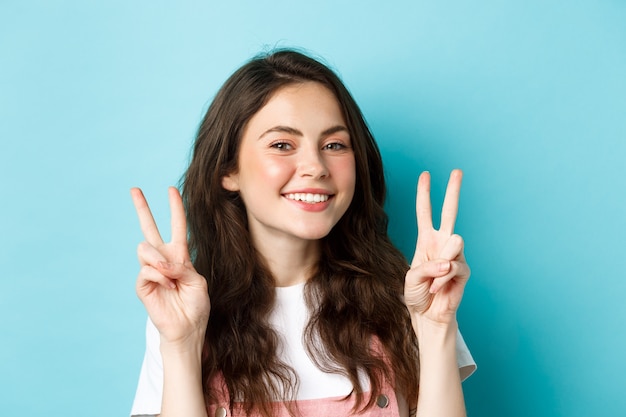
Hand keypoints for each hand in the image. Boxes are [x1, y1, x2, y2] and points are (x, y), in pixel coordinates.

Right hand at [131, 187, 209, 344]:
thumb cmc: (196, 305)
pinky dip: (159, 275)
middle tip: (134, 189)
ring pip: (146, 248)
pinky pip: (147, 269)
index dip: (175, 209)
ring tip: (170, 275)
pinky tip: (167, 285)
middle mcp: (163, 259)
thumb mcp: (197, 281)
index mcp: (179, 255)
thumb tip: (160, 263)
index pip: (176, 227)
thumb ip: (182, 267)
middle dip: (142, 208)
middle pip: (149, 228)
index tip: (171, 190)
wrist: (188, 328)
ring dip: (160, 260)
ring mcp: (150, 270)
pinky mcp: (142, 284)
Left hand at [404, 170, 470, 325]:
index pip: (426, 213)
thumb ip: (427, 267)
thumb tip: (449, 261)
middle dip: (453, 191)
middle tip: (457, 171)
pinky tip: (438, 289)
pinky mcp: (463, 270)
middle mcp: (442, 243)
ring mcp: (455, 255)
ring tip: (433, 280)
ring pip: (455, 242)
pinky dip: (442, 279)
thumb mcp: (412, 277)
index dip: (425, 194)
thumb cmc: (417, 294)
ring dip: (441, 263)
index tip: (426, 175)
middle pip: (450, 212)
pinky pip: (454, 266)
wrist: (427, 316)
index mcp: (426, 240)